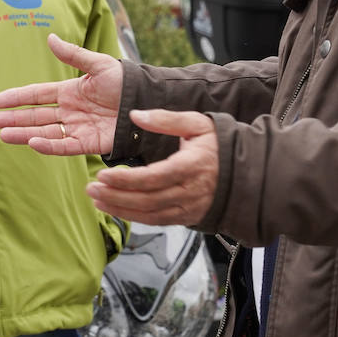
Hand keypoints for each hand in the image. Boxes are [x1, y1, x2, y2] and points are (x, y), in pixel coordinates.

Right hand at [0, 33, 123, 155]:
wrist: (147, 101)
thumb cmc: (125, 81)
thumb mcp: (98, 64)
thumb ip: (73, 55)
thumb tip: (50, 38)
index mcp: (70, 91)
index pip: (36, 95)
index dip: (16, 98)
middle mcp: (70, 111)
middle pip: (35, 116)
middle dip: (13, 119)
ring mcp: (78, 128)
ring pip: (44, 132)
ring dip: (23, 133)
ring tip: (2, 135)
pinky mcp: (89, 143)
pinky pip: (64, 146)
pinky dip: (48, 145)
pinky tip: (31, 142)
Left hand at [86, 108, 219, 225]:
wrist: (246, 171)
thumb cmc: (219, 143)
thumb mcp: (196, 123)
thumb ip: (165, 119)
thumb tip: (134, 115)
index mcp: (192, 166)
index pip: (153, 177)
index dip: (125, 179)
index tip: (102, 174)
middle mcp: (191, 191)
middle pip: (147, 199)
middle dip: (116, 196)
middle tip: (91, 188)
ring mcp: (190, 207)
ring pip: (150, 215)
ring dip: (121, 209)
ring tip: (97, 200)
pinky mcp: (188, 217)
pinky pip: (158, 221)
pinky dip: (135, 217)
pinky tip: (116, 209)